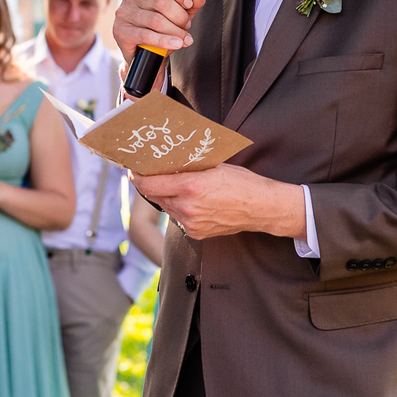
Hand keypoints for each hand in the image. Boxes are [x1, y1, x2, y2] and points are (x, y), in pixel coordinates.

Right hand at [112, 0, 208, 65]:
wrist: (146, 52)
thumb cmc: (162, 28)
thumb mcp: (181, 12)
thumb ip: (193, 1)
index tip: (189, 4)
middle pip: (160, 0)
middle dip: (179, 16)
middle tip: (186, 25)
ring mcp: (123, 13)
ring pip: (155, 20)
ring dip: (175, 31)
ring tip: (182, 38)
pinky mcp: (120, 31)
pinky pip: (146, 35)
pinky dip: (165, 41)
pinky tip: (176, 44)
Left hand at [130, 164, 304, 240]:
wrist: (262, 208)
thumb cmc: (242, 183)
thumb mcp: (214, 167)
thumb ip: (188, 168)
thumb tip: (167, 162)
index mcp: (190, 187)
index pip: (148, 184)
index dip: (137, 176)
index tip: (134, 169)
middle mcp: (187, 207)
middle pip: (154, 196)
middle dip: (151, 184)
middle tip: (151, 173)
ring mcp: (191, 223)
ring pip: (165, 207)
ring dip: (165, 196)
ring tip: (176, 186)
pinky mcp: (195, 233)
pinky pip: (178, 218)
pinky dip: (179, 208)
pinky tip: (191, 201)